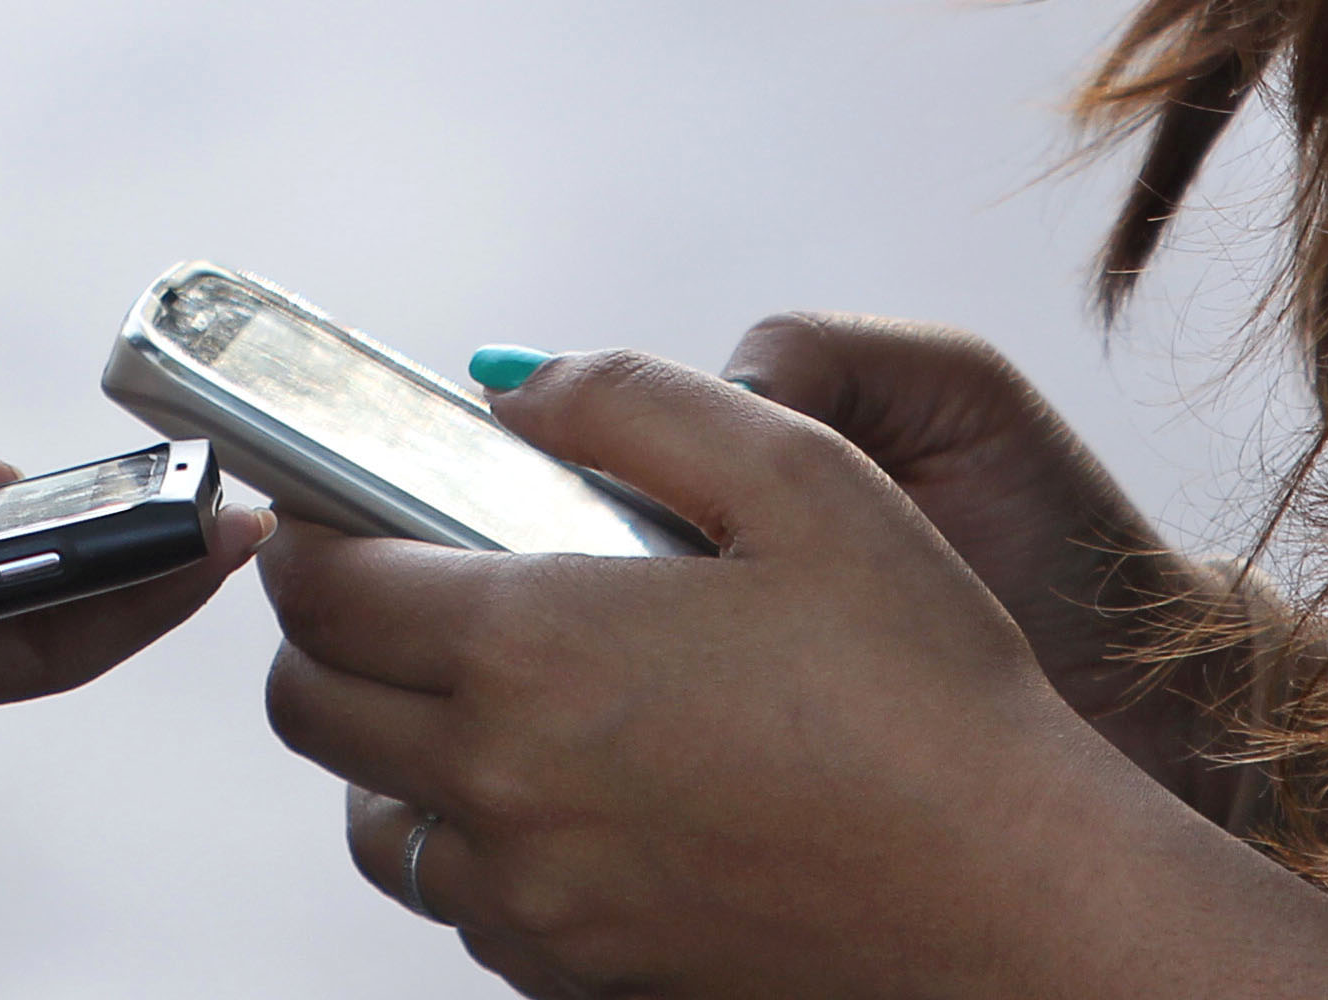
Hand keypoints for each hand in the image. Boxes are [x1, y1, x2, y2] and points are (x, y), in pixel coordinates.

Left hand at [258, 351, 1327, 999]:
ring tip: (485, 690)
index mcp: (529, 650)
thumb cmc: (927, 690)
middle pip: (310, 707)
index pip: (321, 587)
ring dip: (388, 748)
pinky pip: (461, 904)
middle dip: (327, 631)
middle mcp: (500, 786)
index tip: (337, 501)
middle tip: (400, 582)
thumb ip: (634, 399)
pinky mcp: (579, 973)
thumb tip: (514, 386)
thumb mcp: (802, 473)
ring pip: (370, 821)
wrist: (1017, 901)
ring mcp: (533, 900)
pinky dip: (471, 840)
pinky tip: (566, 786)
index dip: (310, 528)